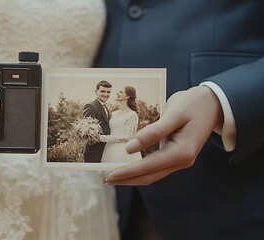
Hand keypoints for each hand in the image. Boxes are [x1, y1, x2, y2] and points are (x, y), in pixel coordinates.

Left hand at [104, 86, 222, 184]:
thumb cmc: (194, 104)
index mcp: (182, 152)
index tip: (109, 174)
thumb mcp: (174, 113)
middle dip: (126, 179)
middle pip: (149, 176)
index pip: (148, 166)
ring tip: (114, 176)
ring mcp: (180, 160)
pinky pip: (156, 166)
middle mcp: (182, 160)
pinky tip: (129, 166)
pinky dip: (141, 169)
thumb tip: (131, 147)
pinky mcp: (177, 155)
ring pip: (152, 174)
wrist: (213, 103)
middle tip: (106, 179)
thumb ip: (153, 132)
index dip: (127, 172)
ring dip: (133, 176)